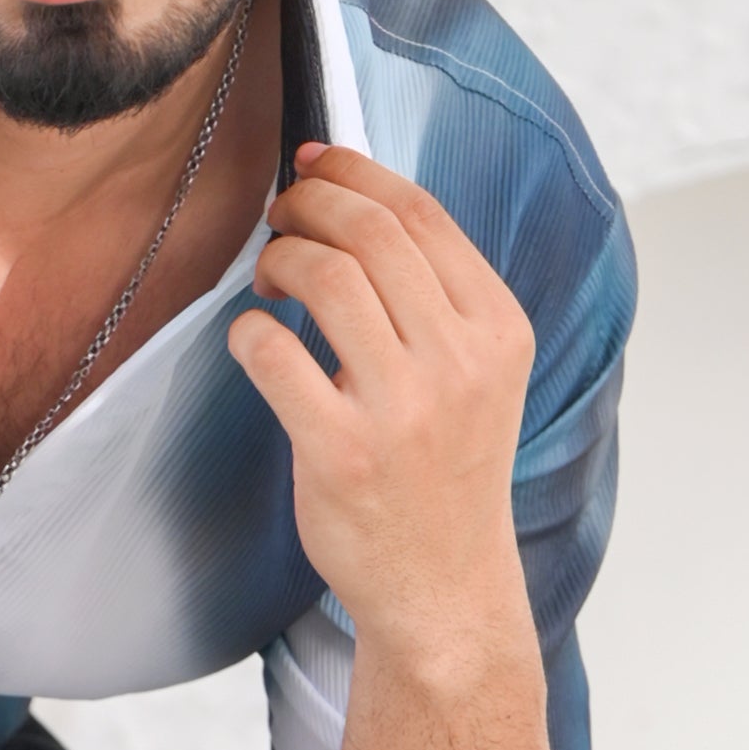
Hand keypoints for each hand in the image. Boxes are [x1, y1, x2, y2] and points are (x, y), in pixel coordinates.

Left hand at [225, 141, 537, 672]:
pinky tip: (252, 340)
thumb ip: (433, 295)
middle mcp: (460, 362)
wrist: (444, 587)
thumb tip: (352, 199)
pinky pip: (274, 353)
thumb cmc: (445, 470)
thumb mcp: (476, 373)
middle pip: (370, 233)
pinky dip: (248, 330)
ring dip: (280, 258)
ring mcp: (403, 409)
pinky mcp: (341, 452)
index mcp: (499, 330)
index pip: (422, 214)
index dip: (355, 172)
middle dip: (308, 204)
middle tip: (279, 217)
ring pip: (326, 276)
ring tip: (269, 277)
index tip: (313, 162)